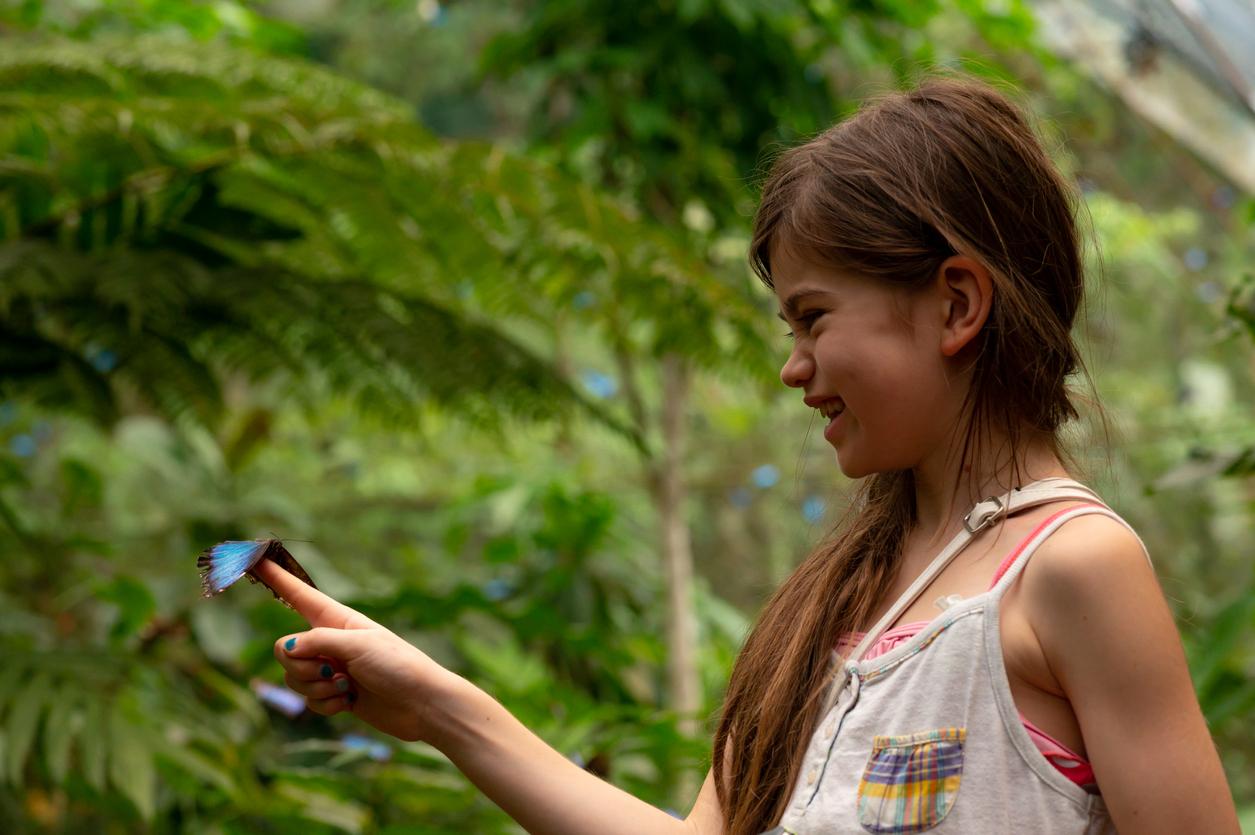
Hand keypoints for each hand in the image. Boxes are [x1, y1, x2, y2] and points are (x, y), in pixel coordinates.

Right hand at [255, 559, 458, 741]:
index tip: (254, 557)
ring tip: (346, 687)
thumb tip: (285, 648)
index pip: (299, 595)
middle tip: (331, 670)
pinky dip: (326, 705)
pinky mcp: (335, 695)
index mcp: (338, 620)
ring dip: (316, 688)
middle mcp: (331, 642)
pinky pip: (309, 701)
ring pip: (294, 678)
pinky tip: (348, 703)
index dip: (277, 577)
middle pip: (285, 650)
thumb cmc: (398, 666)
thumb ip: (316, 642)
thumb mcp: (357, 645)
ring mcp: (331, 669)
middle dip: (301, 666)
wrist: (423, 704)